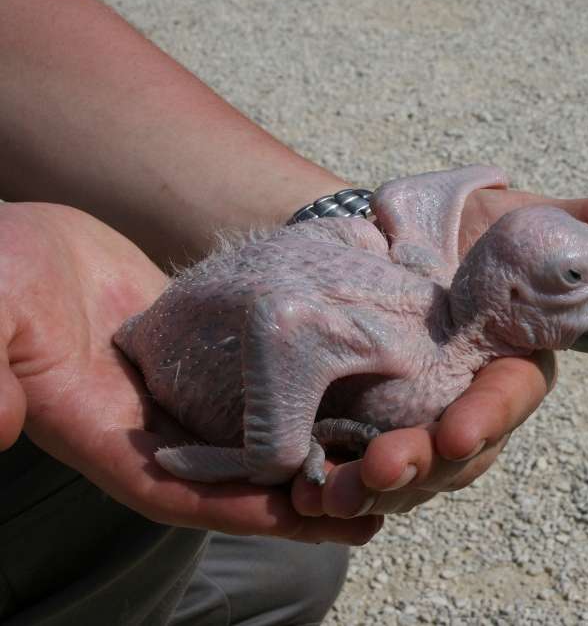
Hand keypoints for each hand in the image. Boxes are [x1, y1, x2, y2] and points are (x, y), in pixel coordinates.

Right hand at [0, 203, 380, 543]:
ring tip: (381, 452)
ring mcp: (179, 396)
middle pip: (233, 478)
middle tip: (373, 494)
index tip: (310, 512)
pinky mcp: (201, 361)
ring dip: (311, 449)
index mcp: (105, 436)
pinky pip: (259, 387)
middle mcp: (151, 430)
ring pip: (255, 436)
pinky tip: (356, 391)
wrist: (21, 244)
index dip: (243, 510)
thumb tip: (0, 425)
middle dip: (297, 493)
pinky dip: (302, 398)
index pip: (180, 493)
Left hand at [292, 188, 587, 517]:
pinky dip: (327, 482)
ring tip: (329, 490)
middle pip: (454, 456)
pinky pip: (349, 467)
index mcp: (509, 364)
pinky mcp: (360, 428)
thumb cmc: (469, 228)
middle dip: (423, 468)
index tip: (461, 431)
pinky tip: (299, 488)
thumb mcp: (527, 216)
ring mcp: (414, 421)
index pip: (508, 401)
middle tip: (383, 470)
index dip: (490, 417)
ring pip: (403, 474)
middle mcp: (466, 404)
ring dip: (371, 489)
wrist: (380, 231)